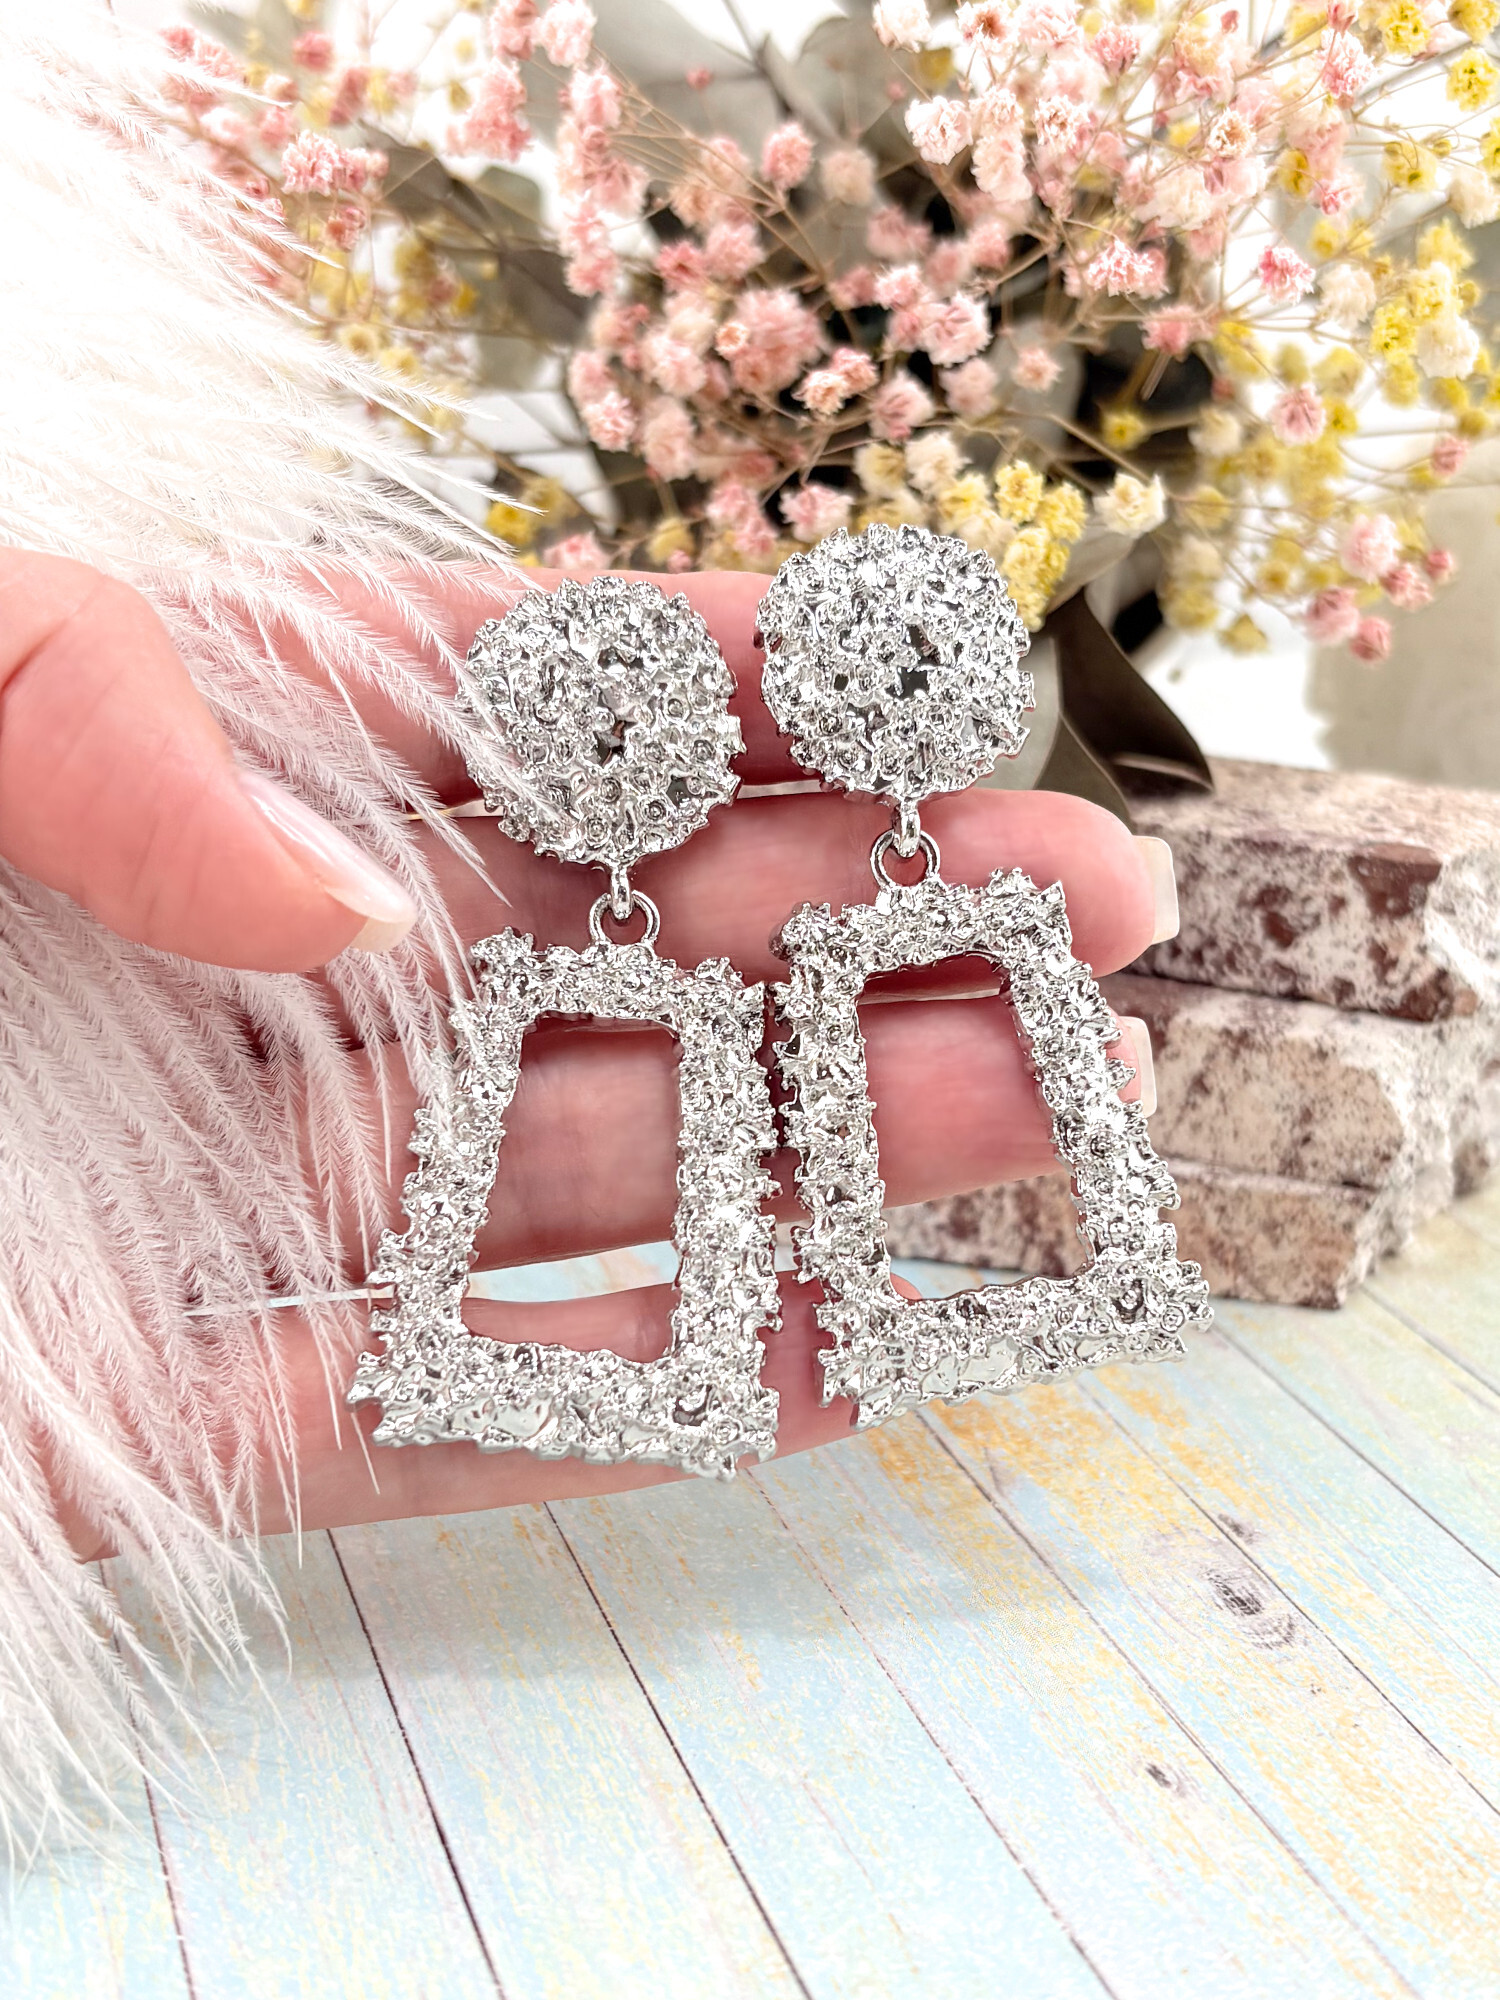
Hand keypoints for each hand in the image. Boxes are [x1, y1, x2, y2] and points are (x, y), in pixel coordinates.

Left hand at [2, 550, 1170, 1547]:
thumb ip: (99, 728)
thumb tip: (356, 882)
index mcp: (183, 773)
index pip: (500, 704)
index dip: (721, 678)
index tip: (923, 665)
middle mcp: (256, 989)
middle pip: (612, 944)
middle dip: (857, 912)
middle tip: (1081, 904)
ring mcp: (240, 1208)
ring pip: (588, 1175)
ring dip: (827, 1146)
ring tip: (1057, 1100)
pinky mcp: (184, 1423)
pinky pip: (450, 1419)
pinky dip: (645, 1399)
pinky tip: (851, 1352)